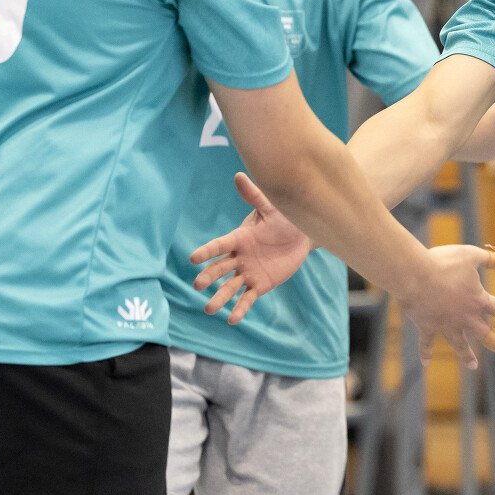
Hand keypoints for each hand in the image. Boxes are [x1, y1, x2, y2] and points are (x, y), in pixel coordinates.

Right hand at [190, 173, 312, 323]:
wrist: (302, 235)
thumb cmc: (284, 218)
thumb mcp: (271, 208)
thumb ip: (255, 196)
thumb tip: (239, 175)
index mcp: (238, 238)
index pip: (219, 246)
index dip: (207, 252)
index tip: (192, 258)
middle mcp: (239, 257)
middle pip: (220, 268)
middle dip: (209, 277)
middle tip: (198, 285)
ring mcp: (248, 272)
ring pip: (230, 287)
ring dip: (220, 297)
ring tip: (210, 309)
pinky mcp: (259, 285)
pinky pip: (247, 298)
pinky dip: (240, 308)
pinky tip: (232, 319)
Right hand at [397, 243, 494, 368]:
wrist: (414, 275)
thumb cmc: (444, 263)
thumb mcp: (472, 256)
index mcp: (477, 300)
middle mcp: (465, 317)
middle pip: (486, 334)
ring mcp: (446, 324)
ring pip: (460, 344)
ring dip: (467, 356)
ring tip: (473, 366)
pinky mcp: (428, 326)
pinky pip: (427, 343)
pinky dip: (426, 353)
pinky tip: (425, 364)